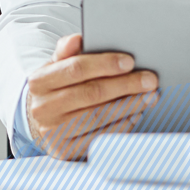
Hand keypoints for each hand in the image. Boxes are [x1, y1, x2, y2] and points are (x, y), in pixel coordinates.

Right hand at [26, 33, 158, 159]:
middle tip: (149, 80)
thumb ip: (67, 50)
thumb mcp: (56, 66)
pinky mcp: (66, 151)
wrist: (41, 121)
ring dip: (129, 105)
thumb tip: (78, 39)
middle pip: (91, 93)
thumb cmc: (57, 88)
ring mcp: (54, 132)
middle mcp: (43, 108)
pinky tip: (136, 113)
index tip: (130, 61)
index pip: (76, 69)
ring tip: (149, 95)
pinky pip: (101, 136)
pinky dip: (122, 124)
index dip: (105, 64)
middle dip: (125, 85)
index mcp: (40, 81)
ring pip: (99, 116)